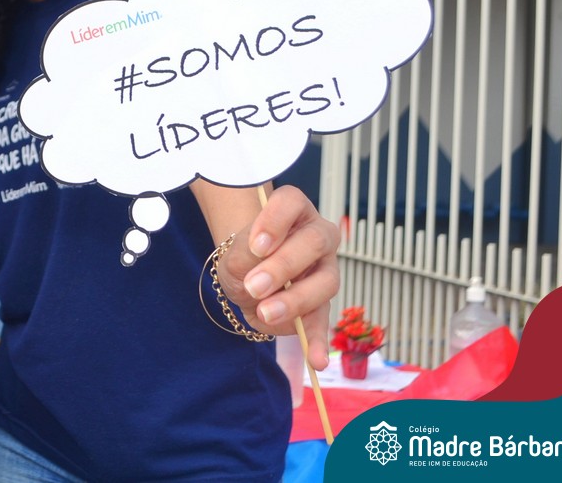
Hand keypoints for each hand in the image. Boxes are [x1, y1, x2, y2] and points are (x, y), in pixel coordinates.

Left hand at [216, 185, 338, 369]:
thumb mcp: (234, 252)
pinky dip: (318, 340)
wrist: (247, 274)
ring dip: (295, 300)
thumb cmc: (244, 255)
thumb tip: (259, 278)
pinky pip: (325, 321)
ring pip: (325, 281)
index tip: (256, 244)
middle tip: (254, 285)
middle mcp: (317, 234)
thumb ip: (245, 257)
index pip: (291, 202)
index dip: (275, 221)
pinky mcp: (324, 302)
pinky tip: (316, 359)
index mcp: (293, 210)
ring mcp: (327, 268)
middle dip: (283, 266)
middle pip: (313, 242)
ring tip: (265, 313)